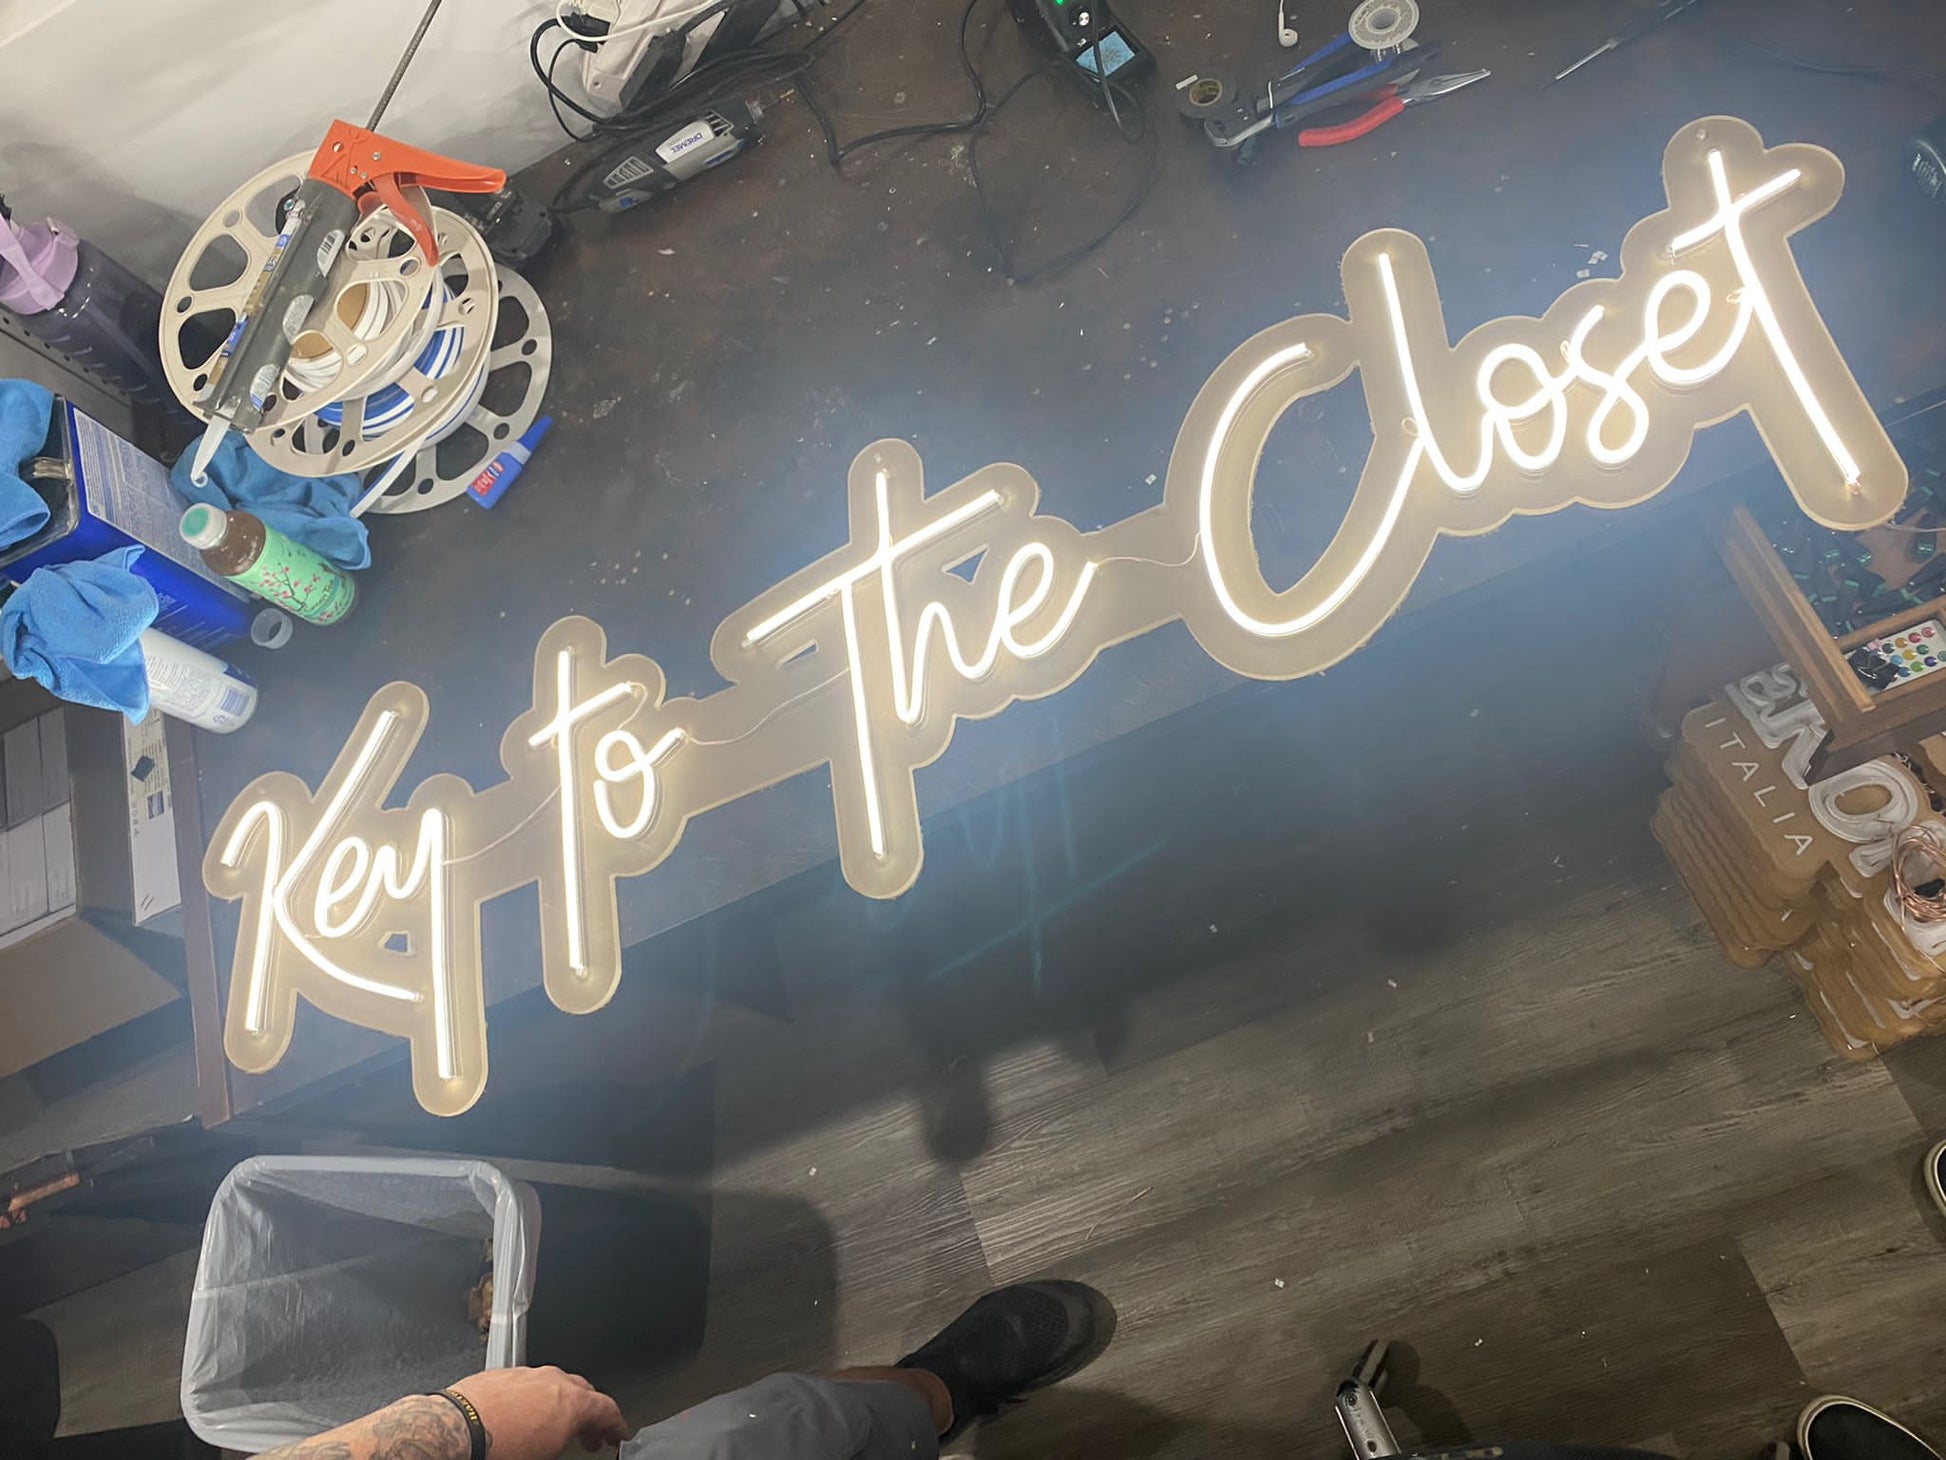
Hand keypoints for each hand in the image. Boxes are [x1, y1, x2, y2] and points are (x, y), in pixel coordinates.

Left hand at [449, 1366, 630, 1456]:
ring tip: (553, 1426)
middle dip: (590, 1414)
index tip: (616, 1433)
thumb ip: (566, 1443)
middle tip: (589, 1434)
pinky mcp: (504, 1374)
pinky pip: (529, 1384)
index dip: (616, 1424)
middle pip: (584, 1393)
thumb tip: (565, 1442)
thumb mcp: (547, 1454)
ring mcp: (528, 1373)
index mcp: (573, 1402)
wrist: (457, 1429)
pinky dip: (534, 1399)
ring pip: (556, 1385)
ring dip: (561, 1404)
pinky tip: (524, 1417)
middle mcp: (554, 1381)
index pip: (607, 1409)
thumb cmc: (500, 1449)